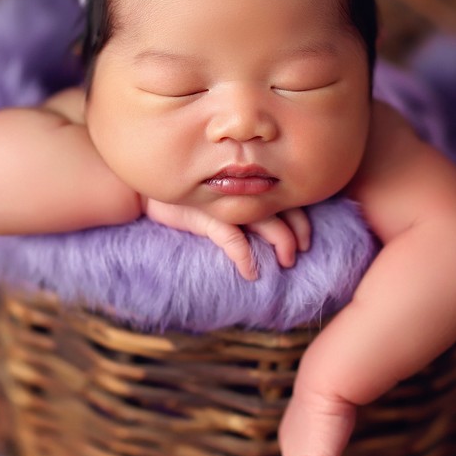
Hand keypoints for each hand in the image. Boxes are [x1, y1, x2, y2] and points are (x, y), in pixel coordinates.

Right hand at [143, 198, 310, 280]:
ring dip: (281, 244)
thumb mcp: (219, 196)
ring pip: (265, 221)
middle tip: (298, 254)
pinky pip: (233, 239)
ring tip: (284, 264)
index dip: (301, 219)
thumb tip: (267, 226)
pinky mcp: (206, 215)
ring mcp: (226, 201)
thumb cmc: (189, 192)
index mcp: (248, 182)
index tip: (306, 242)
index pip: (286, 197)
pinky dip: (245, 257)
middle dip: (296, 233)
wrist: (149, 185)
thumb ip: (241, 203)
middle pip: (283, 208)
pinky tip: (251, 273)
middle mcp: (242, 188)